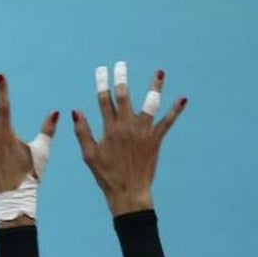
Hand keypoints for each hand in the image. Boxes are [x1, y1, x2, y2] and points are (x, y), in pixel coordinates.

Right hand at [71, 62, 186, 215]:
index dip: (102, 83)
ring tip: (159, 72)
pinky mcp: (156, 140)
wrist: (129, 191)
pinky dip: (176, 110)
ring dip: (155, 86)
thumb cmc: (106, 175)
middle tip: (120, 64)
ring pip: (150, 104)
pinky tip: (183, 98)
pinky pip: (168, 121)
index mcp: (110, 129)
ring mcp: (143, 132)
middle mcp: (127, 127)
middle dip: (121, 78)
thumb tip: (75, 111)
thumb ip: (82, 131)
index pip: (104, 100)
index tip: (101, 70)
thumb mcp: (89, 154)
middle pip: (124, 96)